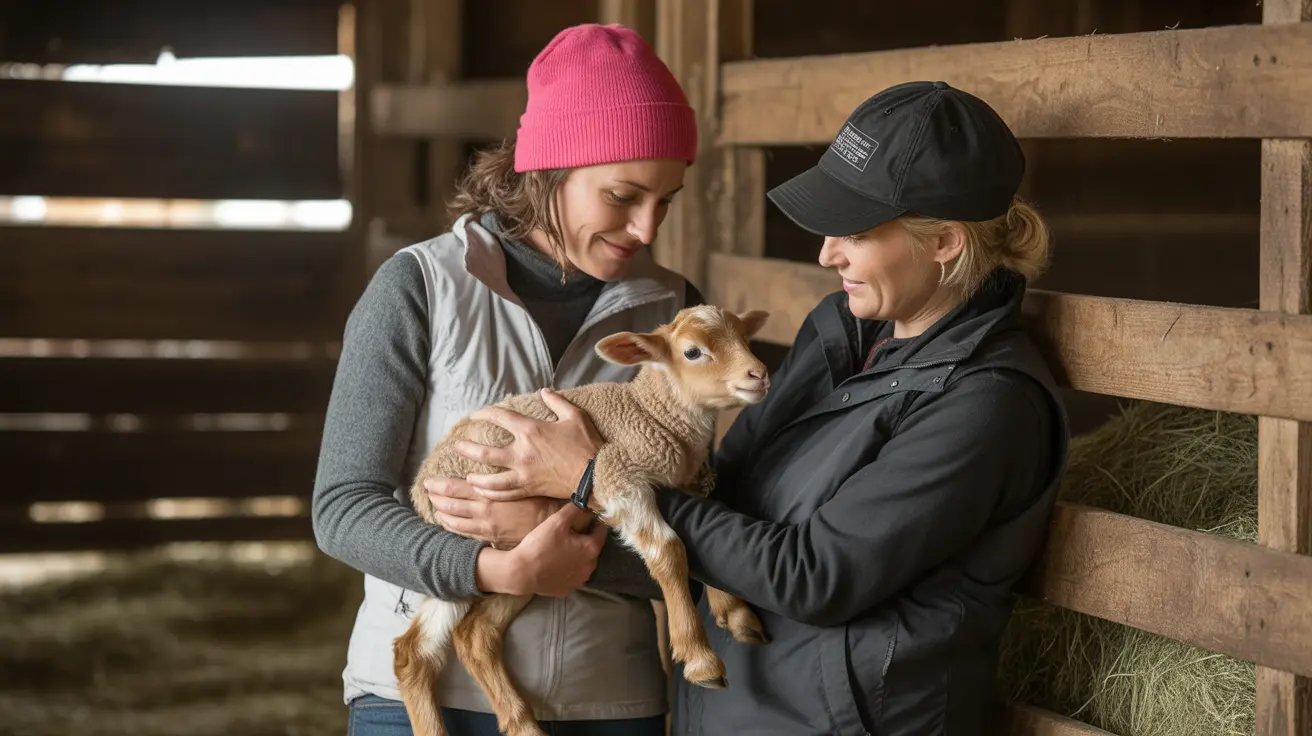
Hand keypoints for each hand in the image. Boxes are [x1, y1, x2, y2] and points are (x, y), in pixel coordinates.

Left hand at [425, 476, 563, 549]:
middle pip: (449, 503)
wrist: (551, 524)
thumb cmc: (540, 498)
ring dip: (441, 512)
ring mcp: (484, 526)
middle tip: (426, 491)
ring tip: (433, 505)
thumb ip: (502, 478)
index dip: (439, 484)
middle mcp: (482, 510)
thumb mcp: (519, 482)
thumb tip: (490, 471)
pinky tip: (447, 524)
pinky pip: (464, 534)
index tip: (429, 480)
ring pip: (453, 520)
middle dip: (435, 496)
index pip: (455, 487)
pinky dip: (452, 528)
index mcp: (488, 493)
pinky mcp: (490, 538)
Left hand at [456, 388, 602, 501]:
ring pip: (490, 479)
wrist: (596, 475)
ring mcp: (524, 474)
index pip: (500, 417)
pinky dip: (490, 492)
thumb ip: (557, 402)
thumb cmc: (587, 445)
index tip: (476, 415)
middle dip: (468, 449)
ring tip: (467, 476)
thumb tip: (544, 391)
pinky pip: (504, 493)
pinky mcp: (530, 489)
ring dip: (476, 477)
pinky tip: (483, 492)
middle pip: (485, 452)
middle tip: (458, 447)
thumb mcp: (575, 416)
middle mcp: (522, 453)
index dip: (484, 414)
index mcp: (531, 431)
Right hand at [475, 504, 607, 596]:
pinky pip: (572, 576)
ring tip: (562, 549)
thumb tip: (585, 501)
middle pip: (593, 548)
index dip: (594, 522)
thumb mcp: (557, 521)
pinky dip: (568, 570)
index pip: (601, 531)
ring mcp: (579, 581)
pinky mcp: (568, 590)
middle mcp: (590, 568)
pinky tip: (556, 564)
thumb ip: (574, 509)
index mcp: (591, 549)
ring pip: (584, 563)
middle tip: (569, 533)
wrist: (521, 573)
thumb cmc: (540, 545)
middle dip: (585, 539)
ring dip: (578, 556)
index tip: (585, 519)